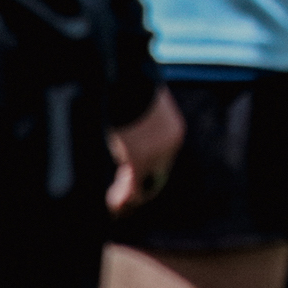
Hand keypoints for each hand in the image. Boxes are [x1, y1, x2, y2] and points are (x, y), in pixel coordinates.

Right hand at [105, 84, 183, 214]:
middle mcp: (170, 147)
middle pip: (158, 176)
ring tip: (114, 204)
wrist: (131, 83)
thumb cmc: (134, 88)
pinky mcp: (138, 160)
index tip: (127, 177)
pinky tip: (112, 203)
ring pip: (144, 185)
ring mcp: (156, 155)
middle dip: (140, 187)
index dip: (148, 172)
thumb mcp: (145, 107)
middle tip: (121, 194)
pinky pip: (132, 188)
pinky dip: (122, 198)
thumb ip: (142, 122)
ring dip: (129, 197)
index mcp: (174, 133)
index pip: (164, 160)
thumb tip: (131, 128)